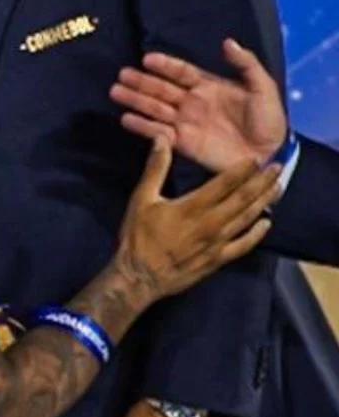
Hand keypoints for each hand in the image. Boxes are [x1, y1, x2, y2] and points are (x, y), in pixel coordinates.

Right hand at [111, 39, 287, 171]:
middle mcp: (192, 103)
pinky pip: (158, 133)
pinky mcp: (182, 143)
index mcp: (209, 86)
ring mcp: (185, 123)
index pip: (182, 72)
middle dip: (141, 82)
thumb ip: (246, 64)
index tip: (147, 59)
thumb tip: (226, 42)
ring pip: (155, 108)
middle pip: (162, 89)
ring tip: (116, 93)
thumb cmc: (269, 120)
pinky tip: (126, 119)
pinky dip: (142, 127)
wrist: (269, 153)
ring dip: (135, 100)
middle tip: (121, 75)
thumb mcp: (263, 87)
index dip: (165, 66)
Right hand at [112, 139, 277, 302]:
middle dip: (262, 181)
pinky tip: (266, 224)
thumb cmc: (138, 237)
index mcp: (193, 207)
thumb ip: (155, 169)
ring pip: (247, 218)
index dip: (243, 169)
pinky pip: (243, 245)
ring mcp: (218, 243)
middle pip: (243, 199)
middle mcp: (211, 223)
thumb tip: (162, 139)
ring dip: (264, 202)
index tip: (256, 158)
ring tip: (277, 188)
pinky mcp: (218, 259)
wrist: (140, 277)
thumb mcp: (141, 199)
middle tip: (277, 167)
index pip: (225, 183)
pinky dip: (257, 234)